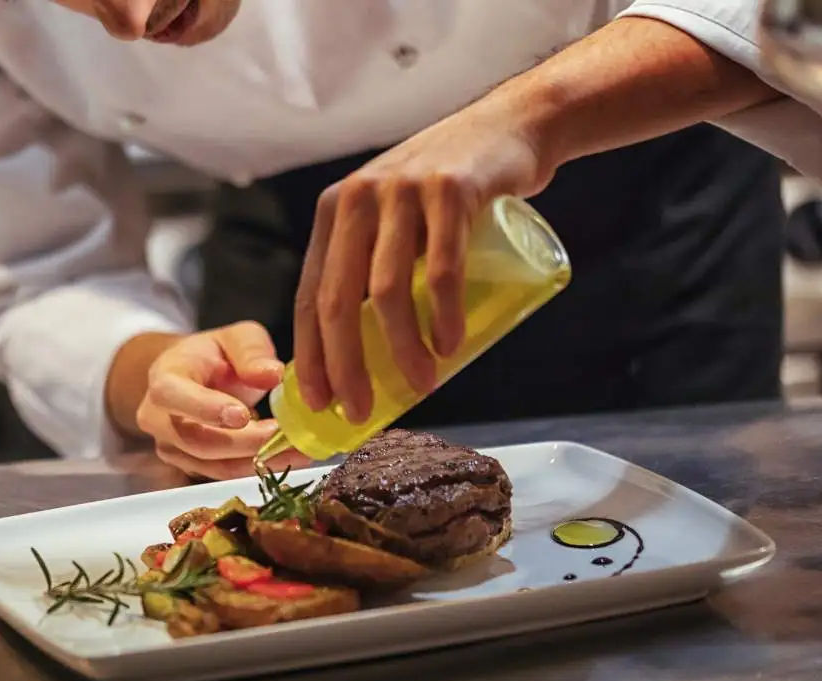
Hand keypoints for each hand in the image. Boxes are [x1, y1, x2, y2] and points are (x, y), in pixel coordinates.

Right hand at [135, 322, 310, 479]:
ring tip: (299, 449)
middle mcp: (158, 419)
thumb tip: (272, 374)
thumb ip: (251, 351)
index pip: (172, 395)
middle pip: (197, 441)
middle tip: (285, 435)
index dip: (205, 408)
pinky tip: (289, 455)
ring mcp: (172, 447)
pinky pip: (226, 473)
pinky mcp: (191, 467)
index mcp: (163, 378)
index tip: (242, 415)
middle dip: (245, 443)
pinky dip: (259, 467)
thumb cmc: (213, 355)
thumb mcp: (235, 338)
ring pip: (214, 465)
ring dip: (259, 460)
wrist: (192, 378)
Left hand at [292, 100, 552, 422]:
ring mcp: (402, 191)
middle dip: (345, 367)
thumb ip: (375, 270)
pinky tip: (448, 345)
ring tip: (421, 386)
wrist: (510, 128)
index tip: (320, 405)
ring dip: (401, 350)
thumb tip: (365, 360)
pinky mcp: (450, 189)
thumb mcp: (395, 222)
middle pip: (339, 301)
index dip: (311, 356)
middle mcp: (358, 199)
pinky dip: (442, 315)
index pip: (310, 296)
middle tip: (361, 412)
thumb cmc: (450, 194)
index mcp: (335, 213)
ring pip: (387, 291)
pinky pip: (440, 268)